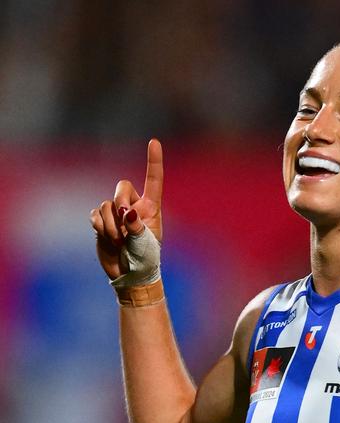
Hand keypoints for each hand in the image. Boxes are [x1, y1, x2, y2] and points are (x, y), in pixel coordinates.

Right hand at [90, 139, 163, 279]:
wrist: (130, 273)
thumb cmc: (145, 258)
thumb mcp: (145, 243)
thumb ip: (136, 226)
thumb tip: (125, 212)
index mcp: (151, 207)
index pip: (153, 180)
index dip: (153, 160)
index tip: (154, 141)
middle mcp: (134, 206)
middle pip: (122, 186)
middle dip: (120, 201)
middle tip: (124, 221)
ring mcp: (116, 213)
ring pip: (106, 204)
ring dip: (110, 224)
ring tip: (120, 242)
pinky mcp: (101, 222)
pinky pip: (95, 215)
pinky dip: (100, 227)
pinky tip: (108, 240)